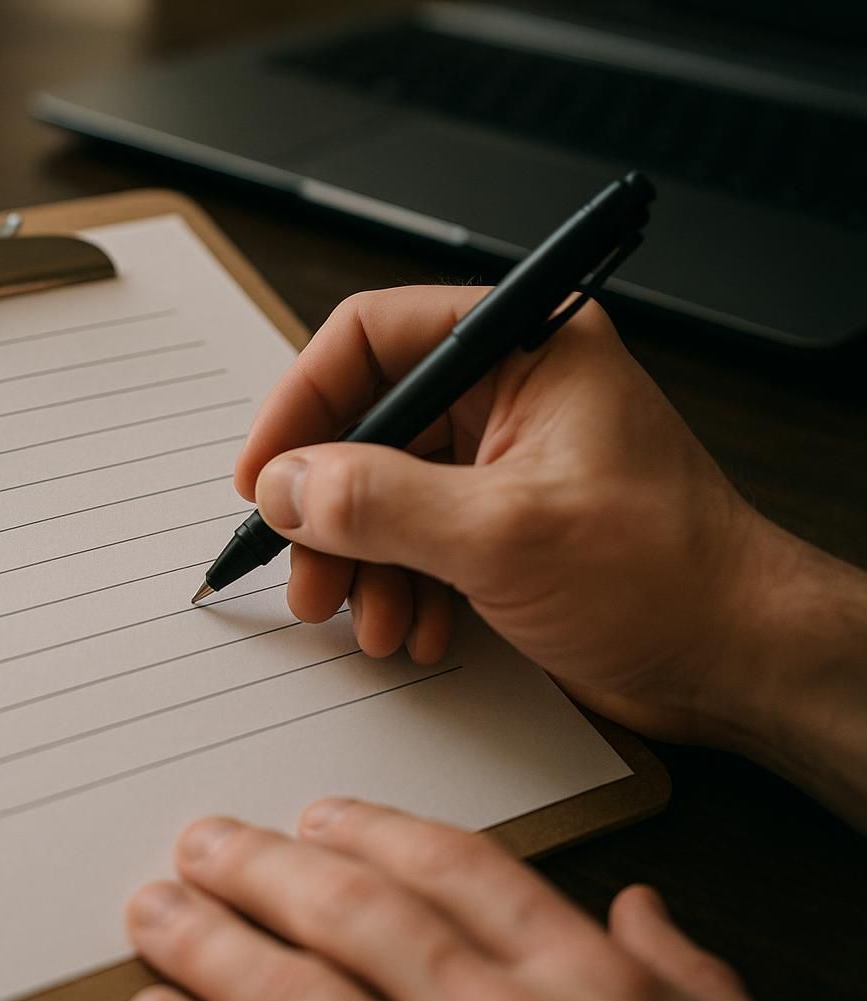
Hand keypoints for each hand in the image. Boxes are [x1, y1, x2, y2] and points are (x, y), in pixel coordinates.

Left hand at [125, 801, 753, 1000]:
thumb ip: (684, 975)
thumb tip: (642, 909)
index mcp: (584, 991)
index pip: (465, 877)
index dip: (379, 834)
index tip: (319, 814)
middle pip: (362, 922)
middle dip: (269, 873)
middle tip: (202, 844)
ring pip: (303, 999)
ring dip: (215, 951)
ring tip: (156, 913)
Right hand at [237, 285, 779, 743]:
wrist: (737, 661)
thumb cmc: (667, 576)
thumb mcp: (503, 535)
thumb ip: (380, 504)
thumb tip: (287, 486)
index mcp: (524, 348)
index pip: (372, 338)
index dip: (302, 403)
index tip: (263, 474)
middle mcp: (509, 392)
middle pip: (367, 423)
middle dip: (328, 507)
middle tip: (305, 571)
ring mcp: (502, 459)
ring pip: (381, 489)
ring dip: (359, 560)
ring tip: (365, 618)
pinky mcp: (501, 521)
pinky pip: (412, 536)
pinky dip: (397, 585)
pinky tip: (413, 629)